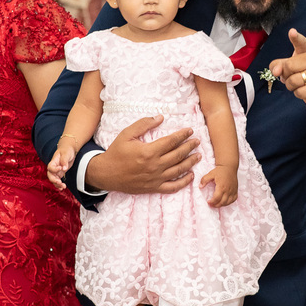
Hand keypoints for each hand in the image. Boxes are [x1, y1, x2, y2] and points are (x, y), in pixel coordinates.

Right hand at [47, 144, 76, 190]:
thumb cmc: (66, 150)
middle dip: (54, 180)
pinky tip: (62, 188)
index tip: (61, 168)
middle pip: (50, 175)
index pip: (50, 167)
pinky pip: (57, 180)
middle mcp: (53, 167)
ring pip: (54, 179)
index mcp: (53, 162)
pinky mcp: (60, 174)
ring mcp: (56, 171)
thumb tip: (64, 169)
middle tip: (59, 182)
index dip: (54, 169)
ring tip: (63, 187)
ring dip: (57, 184)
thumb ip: (64, 161)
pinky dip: (59, 185)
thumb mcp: (66, 153)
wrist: (69, 150)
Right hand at [85, 116, 199, 194]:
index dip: (182, 135)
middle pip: (178, 155)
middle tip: (197, 141)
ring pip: (179, 170)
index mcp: (149, 151)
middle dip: (190, 147)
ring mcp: (155, 178)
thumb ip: (143, 124)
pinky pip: (172, 187)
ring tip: (198, 156)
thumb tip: (160, 118)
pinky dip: (183, 182)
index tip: (190, 130)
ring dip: (191, 162)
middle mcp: (155, 166)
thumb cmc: (116, 152)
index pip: (171, 141)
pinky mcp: (153, 188)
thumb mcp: (126, 134)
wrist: (106, 174)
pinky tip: (190, 175)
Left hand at [201, 165, 237, 207]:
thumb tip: (200, 186)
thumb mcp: (210, 173)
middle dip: (216, 205)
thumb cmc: (220, 170)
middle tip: (211, 204)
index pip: (217, 198)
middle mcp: (228, 190)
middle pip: (222, 202)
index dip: (212, 202)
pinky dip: (229, 202)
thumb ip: (204, 180)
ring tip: (216, 204)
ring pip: (228, 202)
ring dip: (222, 205)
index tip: (208, 202)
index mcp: (221, 186)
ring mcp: (233, 191)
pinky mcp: (236, 190)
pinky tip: (224, 201)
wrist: (229, 167)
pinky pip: (233, 199)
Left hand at [268, 29, 305, 116]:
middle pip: (289, 66)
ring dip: (290, 86)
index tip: (292, 32)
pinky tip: (305, 90)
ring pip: (293, 81)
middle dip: (285, 75)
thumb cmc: (304, 74)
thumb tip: (276, 71)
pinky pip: (300, 92)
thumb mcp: (290, 66)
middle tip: (292, 76)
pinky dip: (298, 93)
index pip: (301, 42)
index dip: (296, 38)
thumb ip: (278, 65)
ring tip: (298, 84)